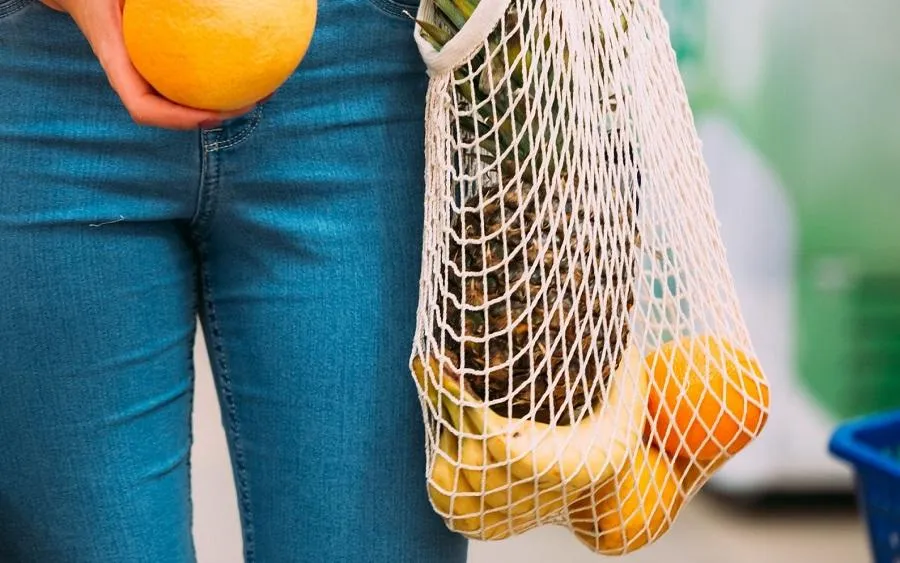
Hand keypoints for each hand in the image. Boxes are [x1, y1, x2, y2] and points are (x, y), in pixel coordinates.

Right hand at [40, 0, 253, 129]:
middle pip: (173, 112)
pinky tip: (250, 63)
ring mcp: (147, 73)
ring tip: (263, 90)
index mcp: (116, 61)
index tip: (211, 115)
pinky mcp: (161, 64)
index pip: (143, 108)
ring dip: (224, 100)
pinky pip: (190, 77)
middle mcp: (133, 75)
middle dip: (213, 115)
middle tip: (250, 103)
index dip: (177, 119)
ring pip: (185, 98)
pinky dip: (219, 74)